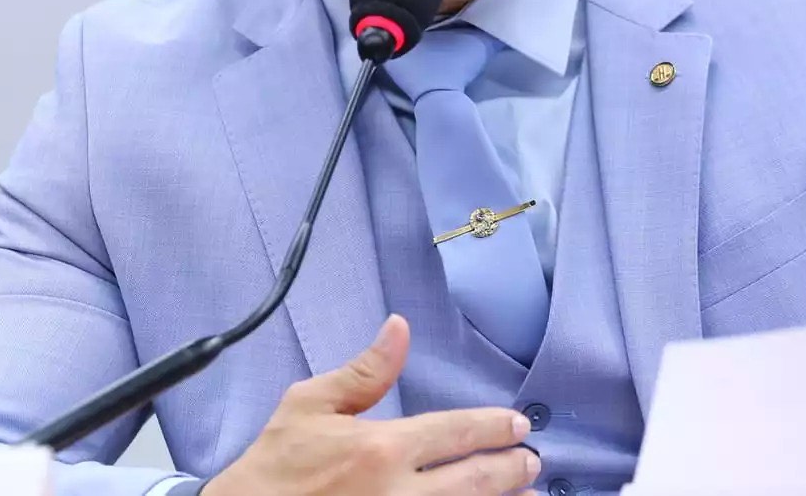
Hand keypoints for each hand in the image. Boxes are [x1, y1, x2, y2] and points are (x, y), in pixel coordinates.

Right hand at [202, 314, 538, 494]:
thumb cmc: (274, 467)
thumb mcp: (309, 405)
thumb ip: (364, 370)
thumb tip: (399, 328)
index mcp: (381, 449)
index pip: (456, 433)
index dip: (493, 428)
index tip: (517, 425)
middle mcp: (398, 494)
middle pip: (475, 480)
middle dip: (511, 469)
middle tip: (531, 460)